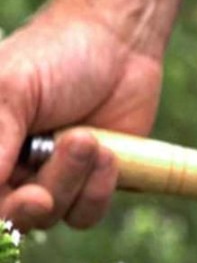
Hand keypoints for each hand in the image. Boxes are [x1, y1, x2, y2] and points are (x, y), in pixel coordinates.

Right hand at [0, 4, 161, 230]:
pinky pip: (88, 213)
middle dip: (30, 206)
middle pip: (15, 215)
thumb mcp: (12, 89)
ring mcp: (55, 179)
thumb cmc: (54, 56)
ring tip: (89, 139)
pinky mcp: (93, 186)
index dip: (0, 204)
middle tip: (42, 198)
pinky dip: (99, 189)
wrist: (118, 46)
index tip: (18, 195)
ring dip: (72, 181)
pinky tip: (110, 153)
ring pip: (56, 215)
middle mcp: (14, 167)